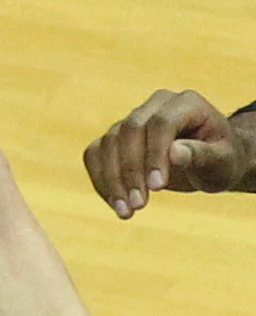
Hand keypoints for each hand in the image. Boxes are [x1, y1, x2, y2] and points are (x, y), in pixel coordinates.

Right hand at [81, 90, 247, 217]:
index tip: (157, 188)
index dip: (155, 155)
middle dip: (130, 171)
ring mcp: (131, 120)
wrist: (209, 162)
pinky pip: (94, 156)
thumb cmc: (222, 159)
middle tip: (139, 205)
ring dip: (112, 181)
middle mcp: (154, 106)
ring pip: (107, 144)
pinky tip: (116, 204)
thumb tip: (174, 152)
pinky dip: (101, 181)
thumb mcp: (222, 160)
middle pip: (128, 131)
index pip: (160, 124)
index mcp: (186, 103)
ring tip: (127, 212)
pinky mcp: (114, 138)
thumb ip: (202, 155)